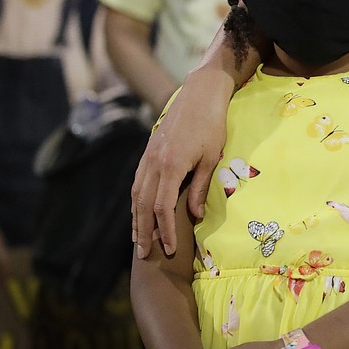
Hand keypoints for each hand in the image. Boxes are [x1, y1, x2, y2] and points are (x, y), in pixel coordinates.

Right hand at [131, 67, 230, 257]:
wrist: (200, 94)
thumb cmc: (212, 124)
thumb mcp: (211, 157)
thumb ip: (199, 187)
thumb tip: (195, 216)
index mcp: (171, 165)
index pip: (162, 207)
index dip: (165, 230)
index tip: (169, 248)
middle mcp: (154, 163)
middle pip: (143, 205)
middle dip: (144, 231)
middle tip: (144, 254)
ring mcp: (148, 156)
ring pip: (136, 194)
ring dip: (136, 219)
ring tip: (137, 239)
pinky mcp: (148, 152)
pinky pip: (137, 182)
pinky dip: (136, 200)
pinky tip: (138, 212)